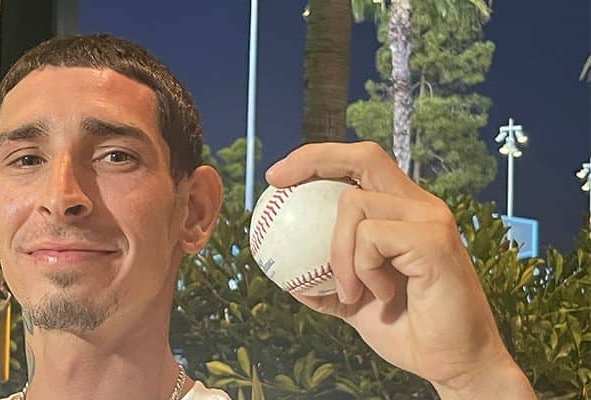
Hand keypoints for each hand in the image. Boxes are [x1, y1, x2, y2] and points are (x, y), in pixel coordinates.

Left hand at [265, 142, 534, 398]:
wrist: (451, 363)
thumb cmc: (407, 330)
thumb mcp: (352, 301)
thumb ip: (325, 280)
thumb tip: (282, 272)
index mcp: (403, 212)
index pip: (361, 164)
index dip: (318, 159)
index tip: (277, 177)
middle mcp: (419, 206)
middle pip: (363, 156)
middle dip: (313, 159)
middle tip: (277, 181)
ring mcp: (429, 219)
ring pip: (354, 204)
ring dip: (338, 253)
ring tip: (351, 291)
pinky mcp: (434, 239)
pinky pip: (371, 238)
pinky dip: (362, 269)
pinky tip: (380, 296)